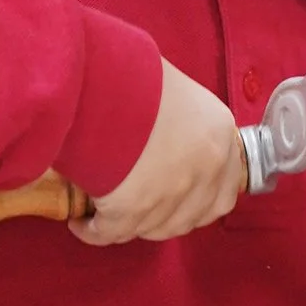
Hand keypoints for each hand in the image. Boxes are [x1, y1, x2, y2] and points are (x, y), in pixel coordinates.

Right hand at [74, 59, 245, 244]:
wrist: (103, 73)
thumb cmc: (135, 72)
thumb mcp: (178, 93)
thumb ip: (185, 124)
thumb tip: (167, 141)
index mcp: (220, 134)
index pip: (223, 194)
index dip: (196, 205)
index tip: (175, 203)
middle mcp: (206, 166)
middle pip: (187, 218)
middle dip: (161, 219)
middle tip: (137, 207)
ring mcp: (173, 191)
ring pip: (152, 229)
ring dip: (129, 226)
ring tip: (106, 214)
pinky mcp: (133, 207)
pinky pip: (113, 233)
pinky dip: (95, 231)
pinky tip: (83, 224)